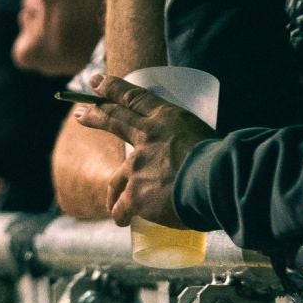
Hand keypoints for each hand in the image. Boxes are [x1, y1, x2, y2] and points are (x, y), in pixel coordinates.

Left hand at [72, 74, 214, 228]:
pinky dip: (122, 215)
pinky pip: (122, 208)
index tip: (96, 80)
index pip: (134, 97)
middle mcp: (146, 137)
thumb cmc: (222, 162)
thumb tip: (191, 163)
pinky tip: (123, 221)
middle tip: (80, 114)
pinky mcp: (135, 194)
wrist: (217, 182)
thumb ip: (189, 147)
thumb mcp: (204, 139)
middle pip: (113, 120)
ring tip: (110, 203)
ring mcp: (137, 166)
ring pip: (115, 180)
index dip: (113, 87)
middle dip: (95, 116)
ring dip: (112, 192)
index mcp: (167, 119)